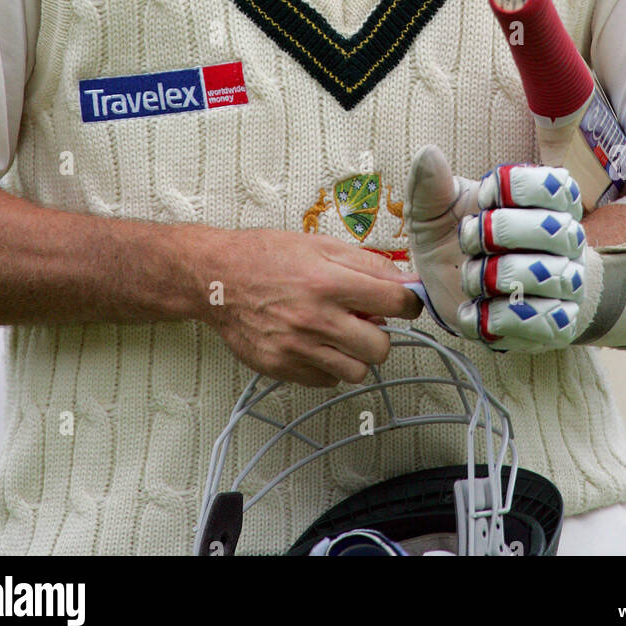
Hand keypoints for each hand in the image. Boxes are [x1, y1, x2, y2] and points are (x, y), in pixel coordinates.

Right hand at [190, 227, 421, 387]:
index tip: (407, 303)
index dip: (409, 303)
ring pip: (357, 371)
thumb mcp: (319, 245)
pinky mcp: (283, 368)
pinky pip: (328, 381)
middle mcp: (315, 319)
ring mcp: (298, 348)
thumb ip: (366, 263)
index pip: (395, 301)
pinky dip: (329, 366)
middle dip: (380, 333)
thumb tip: (405, 280)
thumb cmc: (265, 256)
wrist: (216, 278)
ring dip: (356, 354)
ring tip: (340, 333)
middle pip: (380, 346)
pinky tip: (317, 344)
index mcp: (328, 282)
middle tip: (367, 320)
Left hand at [406, 147, 586, 352]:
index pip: (552, 183)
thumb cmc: (456, 241)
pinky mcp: (559, 323)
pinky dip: (502, 317)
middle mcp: (566, 236)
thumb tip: (429, 153)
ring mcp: (567, 281)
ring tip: (471, 279)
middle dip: (500, 234)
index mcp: (545, 198)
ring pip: (550, 276)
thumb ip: (431, 185)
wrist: (466, 293)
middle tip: (469, 241)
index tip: (482, 199)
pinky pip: (546, 322)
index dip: (509, 190)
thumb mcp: (435, 211)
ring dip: (497, 277)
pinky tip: (477, 310)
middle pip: (554, 228)